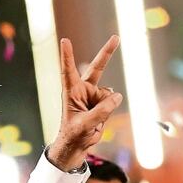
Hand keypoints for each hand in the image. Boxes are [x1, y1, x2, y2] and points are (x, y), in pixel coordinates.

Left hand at [48, 35, 123, 169]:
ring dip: (105, 107)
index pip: (68, 71)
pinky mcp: (103, 103)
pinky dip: (109, 111)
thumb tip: (117, 96)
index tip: (65, 40)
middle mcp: (83, 90)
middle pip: (96, 68)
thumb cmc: (73, 133)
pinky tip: (99, 119)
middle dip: (107, 53)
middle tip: (116, 37)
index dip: (67, 56)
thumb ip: (101, 110)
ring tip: (92, 120)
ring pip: (109, 95)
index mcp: (71, 92)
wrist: (77, 144)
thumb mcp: (85, 124)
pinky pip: (112, 102)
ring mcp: (94, 95)